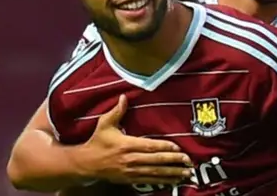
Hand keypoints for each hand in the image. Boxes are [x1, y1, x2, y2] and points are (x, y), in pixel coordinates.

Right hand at [73, 95, 192, 184]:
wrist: (87, 164)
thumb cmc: (97, 142)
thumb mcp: (104, 124)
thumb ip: (117, 111)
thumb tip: (124, 96)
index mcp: (126, 144)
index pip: (149, 145)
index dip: (164, 147)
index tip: (178, 147)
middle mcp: (131, 159)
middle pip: (156, 160)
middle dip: (174, 161)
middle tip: (188, 161)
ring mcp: (131, 171)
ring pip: (156, 173)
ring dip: (172, 173)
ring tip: (186, 173)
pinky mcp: (131, 179)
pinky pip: (150, 181)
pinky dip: (163, 181)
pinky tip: (174, 181)